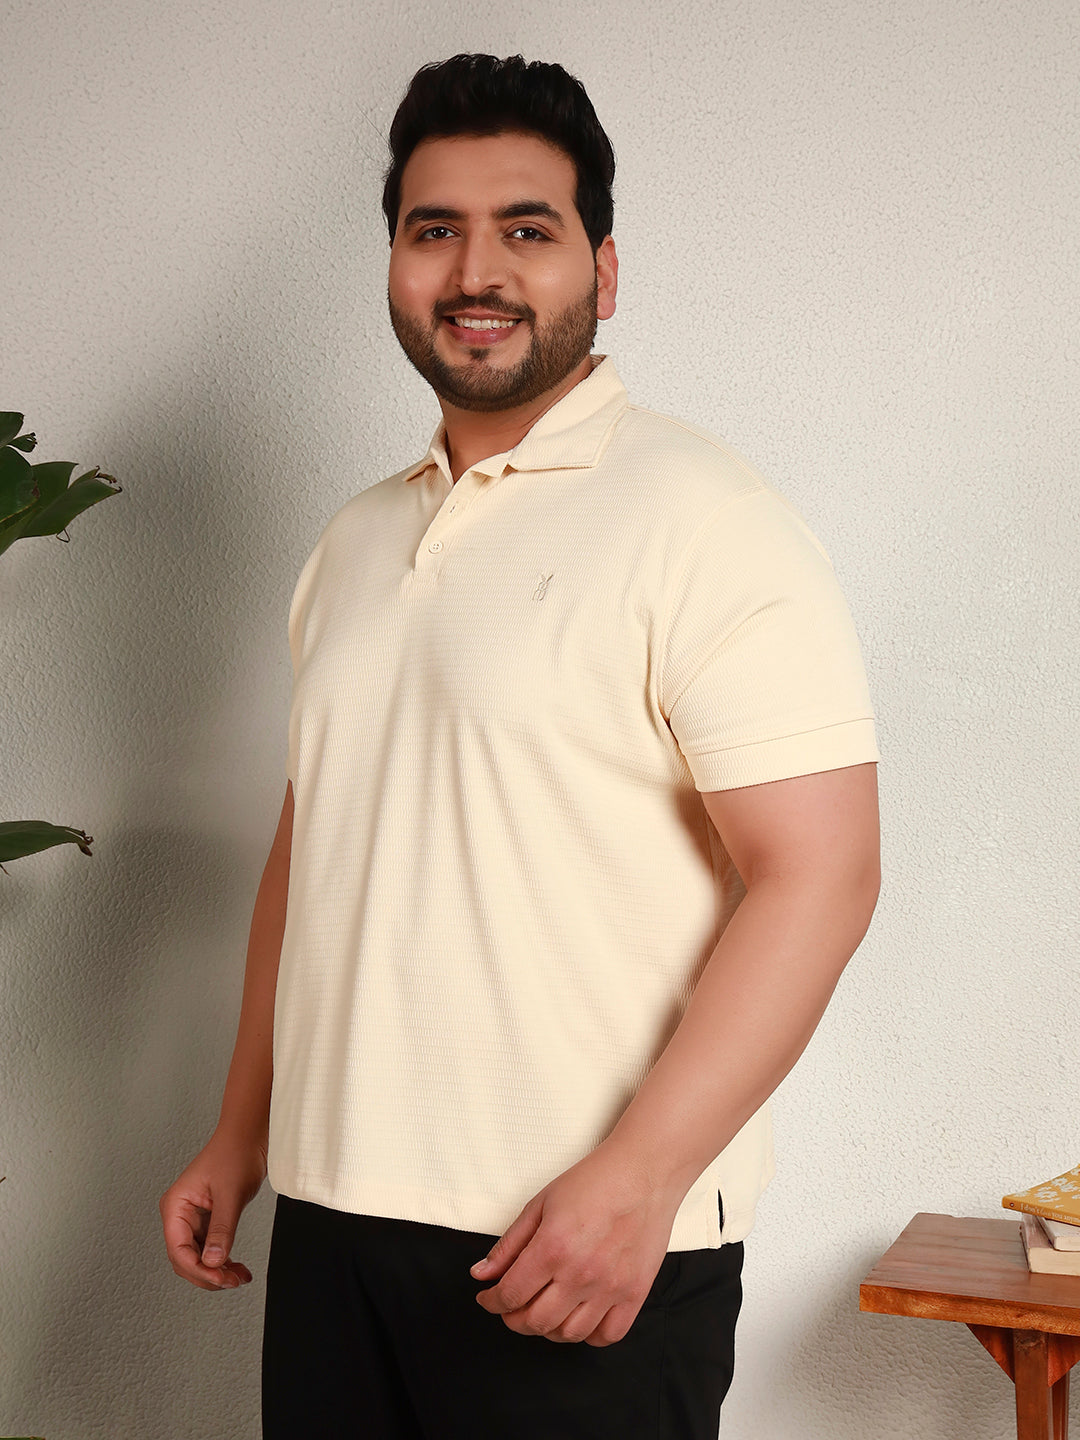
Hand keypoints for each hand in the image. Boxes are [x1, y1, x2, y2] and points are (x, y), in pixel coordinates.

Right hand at [159, 1129, 266, 1290]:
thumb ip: (222, 1229)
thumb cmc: (235, 1153)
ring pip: (198, 1258)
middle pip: (185, 1259)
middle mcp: (179, 1215)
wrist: (249, 1135)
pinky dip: (223, 1261)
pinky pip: (211, 1249)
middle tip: (232, 1281)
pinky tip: (238, 1269)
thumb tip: (213, 1262)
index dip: (198, 1269)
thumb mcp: (230, 1193)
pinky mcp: (208, 1220)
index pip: (178, 1250)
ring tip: (239, 1277)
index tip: (220, 1278)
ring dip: (217, 1272)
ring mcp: (193, 1219)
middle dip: (208, 1274)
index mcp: (175, 1206)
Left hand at [470, 1140, 681, 1345]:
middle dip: (513, 1319)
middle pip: (535, 1322)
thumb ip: (509, 1244)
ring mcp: (611, 1287)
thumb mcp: (541, 1204)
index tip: (488, 1298)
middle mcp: (581, 1273)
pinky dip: (589, 1334)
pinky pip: (608, 1335)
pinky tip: (579, 1316)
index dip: (492, 1301)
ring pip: (569, 1334)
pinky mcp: (636, 1293)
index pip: (510, 1295)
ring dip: (548, 1329)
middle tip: (512, 1306)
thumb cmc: (594, 1181)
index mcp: (553, 1247)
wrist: (644, 1171)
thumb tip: (481, 1273)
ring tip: (544, 1310)